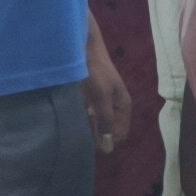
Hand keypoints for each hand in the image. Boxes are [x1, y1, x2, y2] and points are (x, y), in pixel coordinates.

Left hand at [82, 21, 127, 152]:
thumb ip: (105, 121)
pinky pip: (88, 116)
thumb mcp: (101, 97)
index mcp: (123, 106)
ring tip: (74, 125)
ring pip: (97, 124)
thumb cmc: (94, 70)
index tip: (89, 144)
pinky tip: (72, 116)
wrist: (83, 46)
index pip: (119, 135)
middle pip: (108, 131)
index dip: (106, 142)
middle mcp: (115, 106)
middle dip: (95, 135)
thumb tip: (109, 149)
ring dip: (87, 127)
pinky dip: (81, 119)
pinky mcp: (91, 98)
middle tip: (78, 134)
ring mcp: (103, 102)